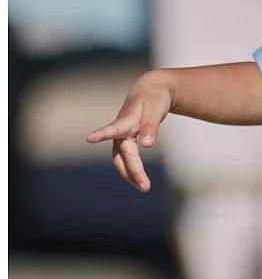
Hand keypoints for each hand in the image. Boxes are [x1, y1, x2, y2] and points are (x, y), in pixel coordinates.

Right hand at [85, 70, 173, 192]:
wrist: (150, 91)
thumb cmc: (154, 98)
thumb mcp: (155, 109)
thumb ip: (150, 126)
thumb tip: (146, 145)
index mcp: (126, 120)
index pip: (113, 129)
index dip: (102, 134)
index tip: (90, 138)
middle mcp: (120, 130)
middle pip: (123, 153)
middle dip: (133, 170)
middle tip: (145, 186)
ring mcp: (121, 136)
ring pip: (122, 159)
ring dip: (131, 174)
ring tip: (144, 187)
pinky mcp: (126, 140)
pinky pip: (127, 159)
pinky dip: (133, 170)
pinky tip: (140, 181)